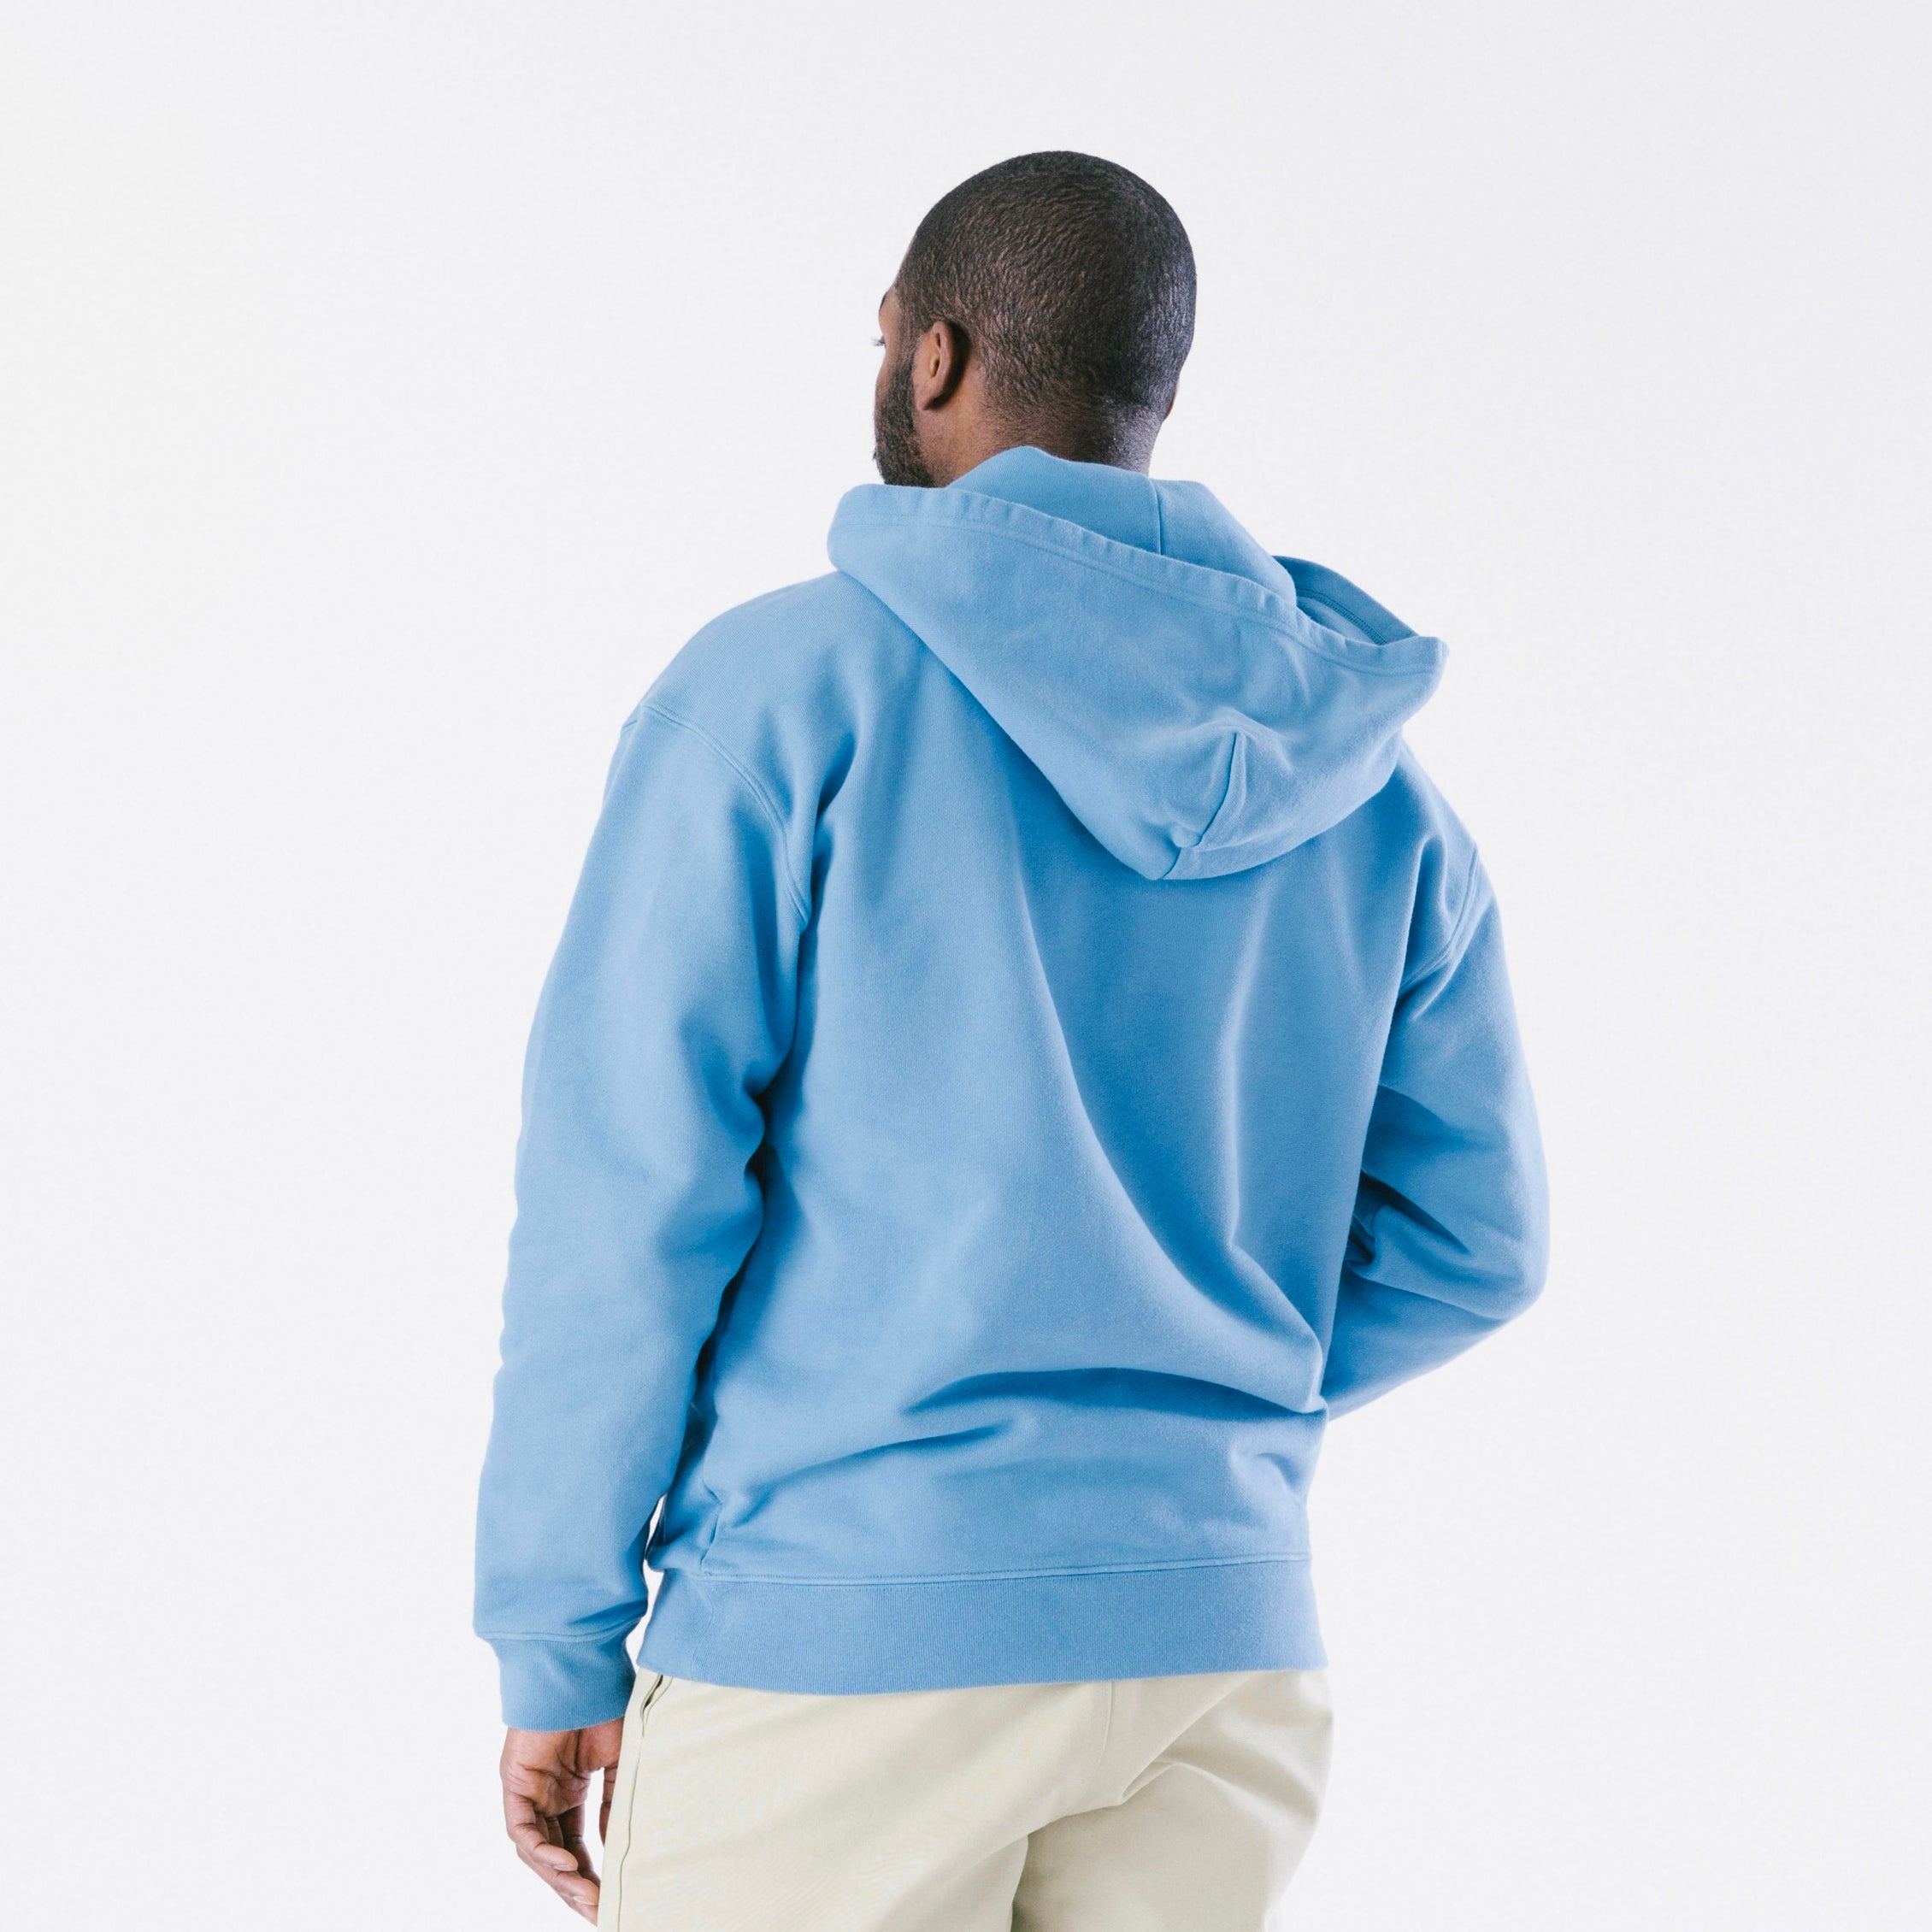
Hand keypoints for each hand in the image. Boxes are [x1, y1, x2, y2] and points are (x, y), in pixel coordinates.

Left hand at [500, 1720, 625, 1920]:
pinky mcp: (514, 1781)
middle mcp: (545, 1795)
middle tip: (599, 1912)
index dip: (590, 1874)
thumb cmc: (607, 1702)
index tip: (610, 1900)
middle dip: (575, 1887)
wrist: (585, 1666)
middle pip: (555, 1855)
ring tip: (587, 1897)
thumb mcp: (621, 1761)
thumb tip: (613, 1845)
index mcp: (568, 1789)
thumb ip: (614, 1803)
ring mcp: (528, 1790)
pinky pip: (521, 1830)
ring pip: (536, 1850)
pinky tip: (567, 1866)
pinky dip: (542, 1851)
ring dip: (560, 1877)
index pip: (574, 1845)